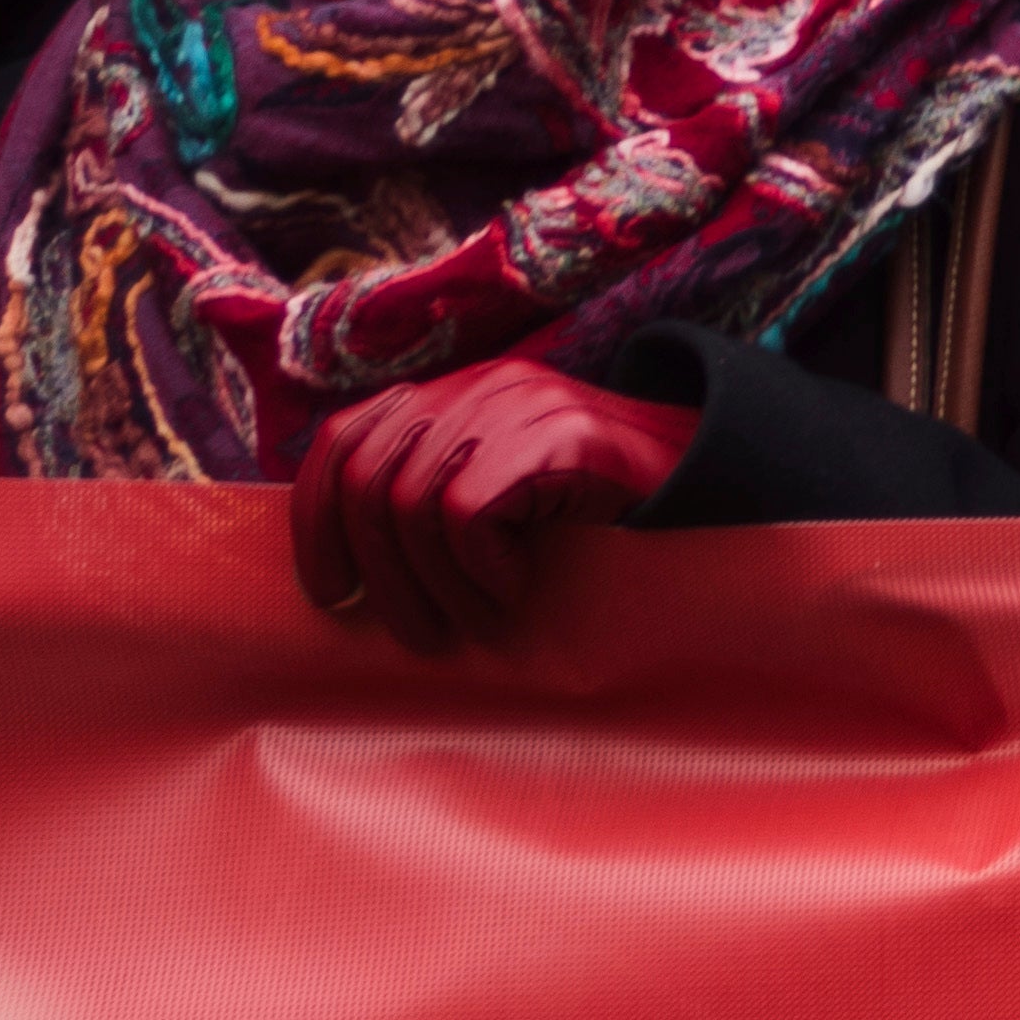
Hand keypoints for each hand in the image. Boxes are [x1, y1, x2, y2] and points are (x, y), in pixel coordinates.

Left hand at [287, 361, 690, 652]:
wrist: (702, 481)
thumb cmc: (590, 506)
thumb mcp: (497, 488)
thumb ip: (430, 491)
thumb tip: (341, 565)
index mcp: (454, 393)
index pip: (343, 438)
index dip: (316, 519)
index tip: (329, 591)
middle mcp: (478, 386)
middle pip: (367, 478)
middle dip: (376, 572)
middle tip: (411, 634)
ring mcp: (517, 404)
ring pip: (411, 503)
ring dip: (432, 586)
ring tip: (467, 625)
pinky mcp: (556, 436)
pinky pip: (469, 515)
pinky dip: (481, 570)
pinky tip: (515, 589)